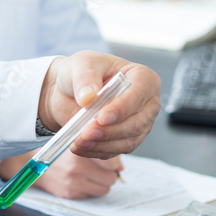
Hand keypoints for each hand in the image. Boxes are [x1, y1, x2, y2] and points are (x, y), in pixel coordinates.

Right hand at [0, 150, 121, 199]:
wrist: (32, 160)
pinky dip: (91, 188)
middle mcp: (76, 169)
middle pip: (111, 178)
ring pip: (104, 188)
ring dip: (102, 182)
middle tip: (101, 167)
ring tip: (92, 174)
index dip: (113, 162)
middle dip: (109, 173)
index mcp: (79, 151)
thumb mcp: (77, 142)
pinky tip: (82, 179)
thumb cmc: (58, 149)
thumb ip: (99, 151)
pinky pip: (92, 194)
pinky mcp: (70, 194)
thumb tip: (120, 166)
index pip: (111, 162)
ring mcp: (73, 183)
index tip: (110, 160)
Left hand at [36, 50, 160, 159]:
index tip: (102, 117)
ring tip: (79, 141)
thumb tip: (89, 96)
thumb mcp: (81, 64)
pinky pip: (115, 150)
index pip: (140, 93)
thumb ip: (85, 78)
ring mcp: (138, 123)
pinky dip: (97, 151)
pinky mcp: (125, 139)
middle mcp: (146, 103)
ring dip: (102, 144)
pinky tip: (80, 147)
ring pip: (127, 141)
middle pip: (137, 123)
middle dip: (110, 131)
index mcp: (142, 77)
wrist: (69, 90)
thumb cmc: (82, 72)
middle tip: (86, 133)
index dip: (122, 107)